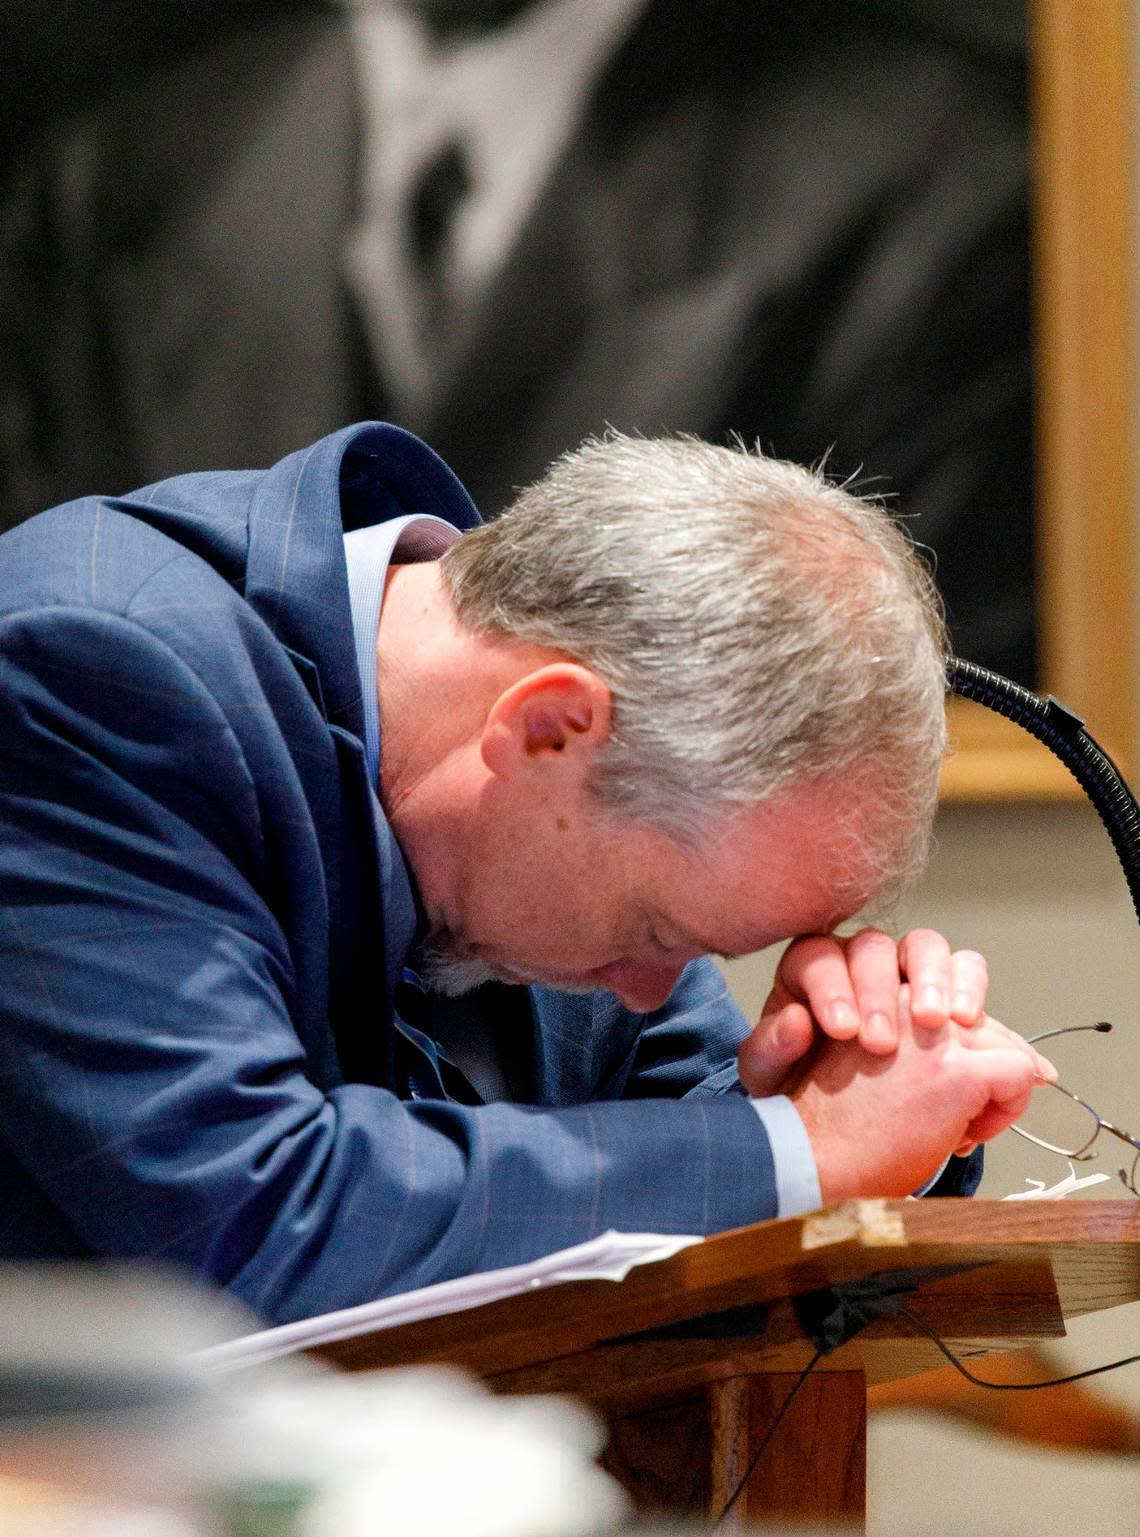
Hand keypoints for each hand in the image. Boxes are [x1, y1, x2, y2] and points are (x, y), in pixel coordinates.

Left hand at [737, 927, 989, 1094]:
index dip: (830, 989)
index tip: (842, 1031)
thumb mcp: (772, 1075)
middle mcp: (859, 962)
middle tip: (883, 1042)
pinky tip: (970, 1023)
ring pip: (925, 947)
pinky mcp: (946, 991)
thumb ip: (772, 1048)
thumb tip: (795, 1023)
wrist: (840, 1116)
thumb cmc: (800, 1086)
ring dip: (935, 980)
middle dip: (879, 993)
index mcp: (810, 971)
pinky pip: (965, 968)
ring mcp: (906, 970)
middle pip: (873, 950)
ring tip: (942, 1022)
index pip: (818, 959)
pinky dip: (970, 988)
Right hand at [788, 987, 1055, 1203]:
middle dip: (987, 1065)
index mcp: (883, 992)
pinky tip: (965, 1134)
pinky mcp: (956, 1071)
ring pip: (1006, 1046)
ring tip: (958, 1127)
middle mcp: (909, 1000)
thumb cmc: (832, 1125)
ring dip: (994, 1089)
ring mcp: (935, 1034)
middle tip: (965, 1112)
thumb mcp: (863, 1061)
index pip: (952, 995)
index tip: (965, 1085)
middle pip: (984, 1021)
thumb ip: (914, 1041)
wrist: (809, 1156)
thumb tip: (981, 1049)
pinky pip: (1020, 1073)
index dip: (965, 1046)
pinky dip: (1008, 1110)